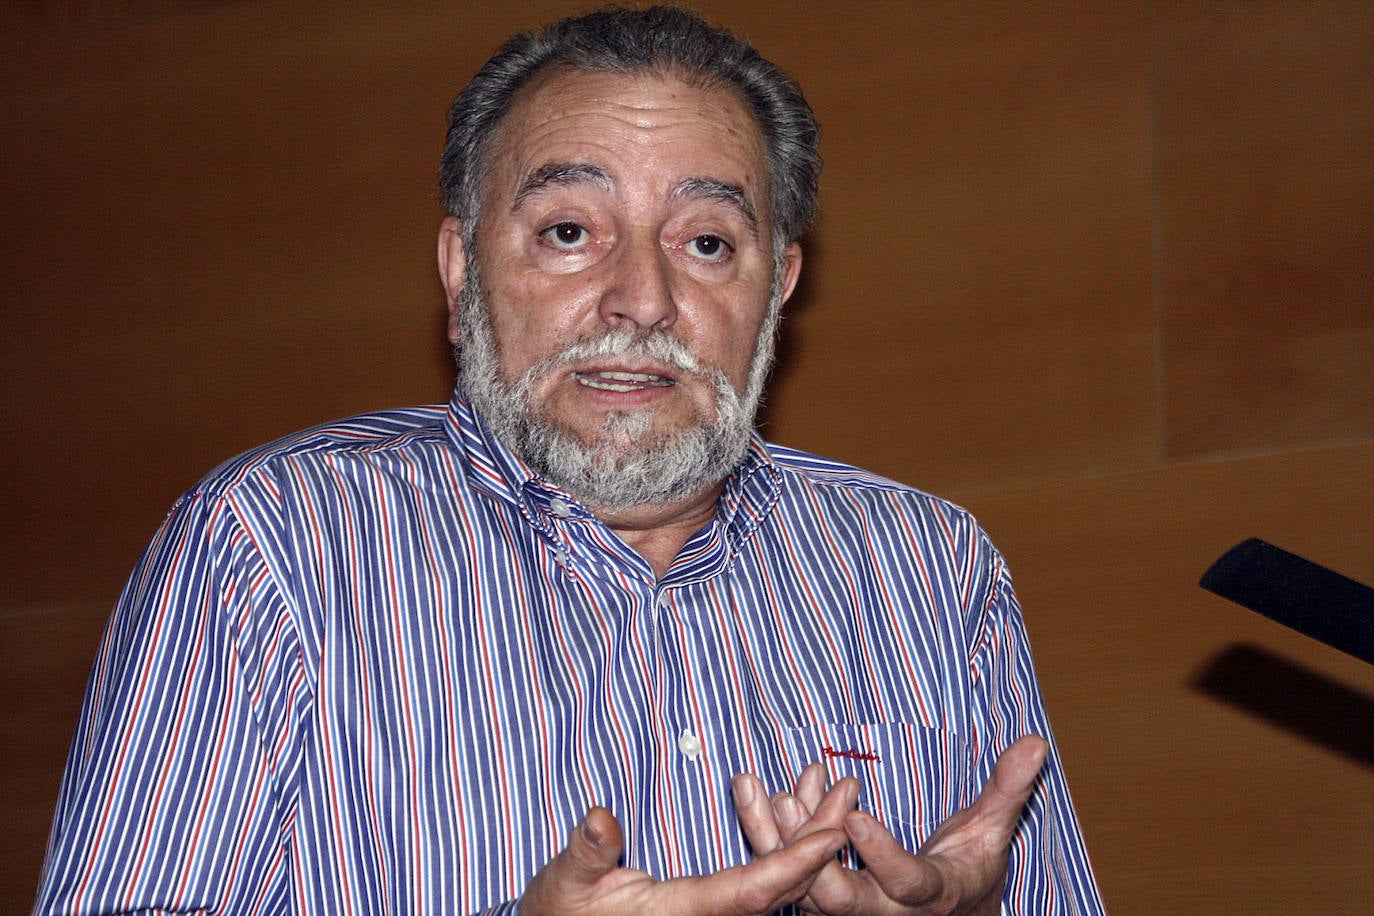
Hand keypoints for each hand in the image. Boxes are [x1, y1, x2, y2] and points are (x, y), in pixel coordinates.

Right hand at [519, 805, 848, 915]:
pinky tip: (804, 815)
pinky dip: (789, 848)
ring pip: (778, 885)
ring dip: (810, 840)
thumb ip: (586, 851)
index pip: (752, 892)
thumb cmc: (558, 914)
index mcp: (683, 915)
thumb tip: (601, 818)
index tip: (833, 834)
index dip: (795, 864)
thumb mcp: (563, 881)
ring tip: (839, 792)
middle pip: (781, 888)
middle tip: (852, 791)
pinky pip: (762, 883)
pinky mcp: (712, 912)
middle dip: (821, 841)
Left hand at [733, 734, 1048, 914]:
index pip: (906, 883)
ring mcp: (851, 910)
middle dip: (810, 851)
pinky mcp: (824, 901)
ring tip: (756, 789)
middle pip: (840, 898)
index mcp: (932, 897)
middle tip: (788, 800)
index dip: (881, 854)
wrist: (950, 914)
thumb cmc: (971, 865)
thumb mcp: (994, 829)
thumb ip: (1009, 788)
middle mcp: (886, 914)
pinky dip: (775, 833)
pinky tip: (759, 791)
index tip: (856, 815)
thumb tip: (1037, 743)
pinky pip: (792, 872)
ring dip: (778, 838)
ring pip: (804, 886)